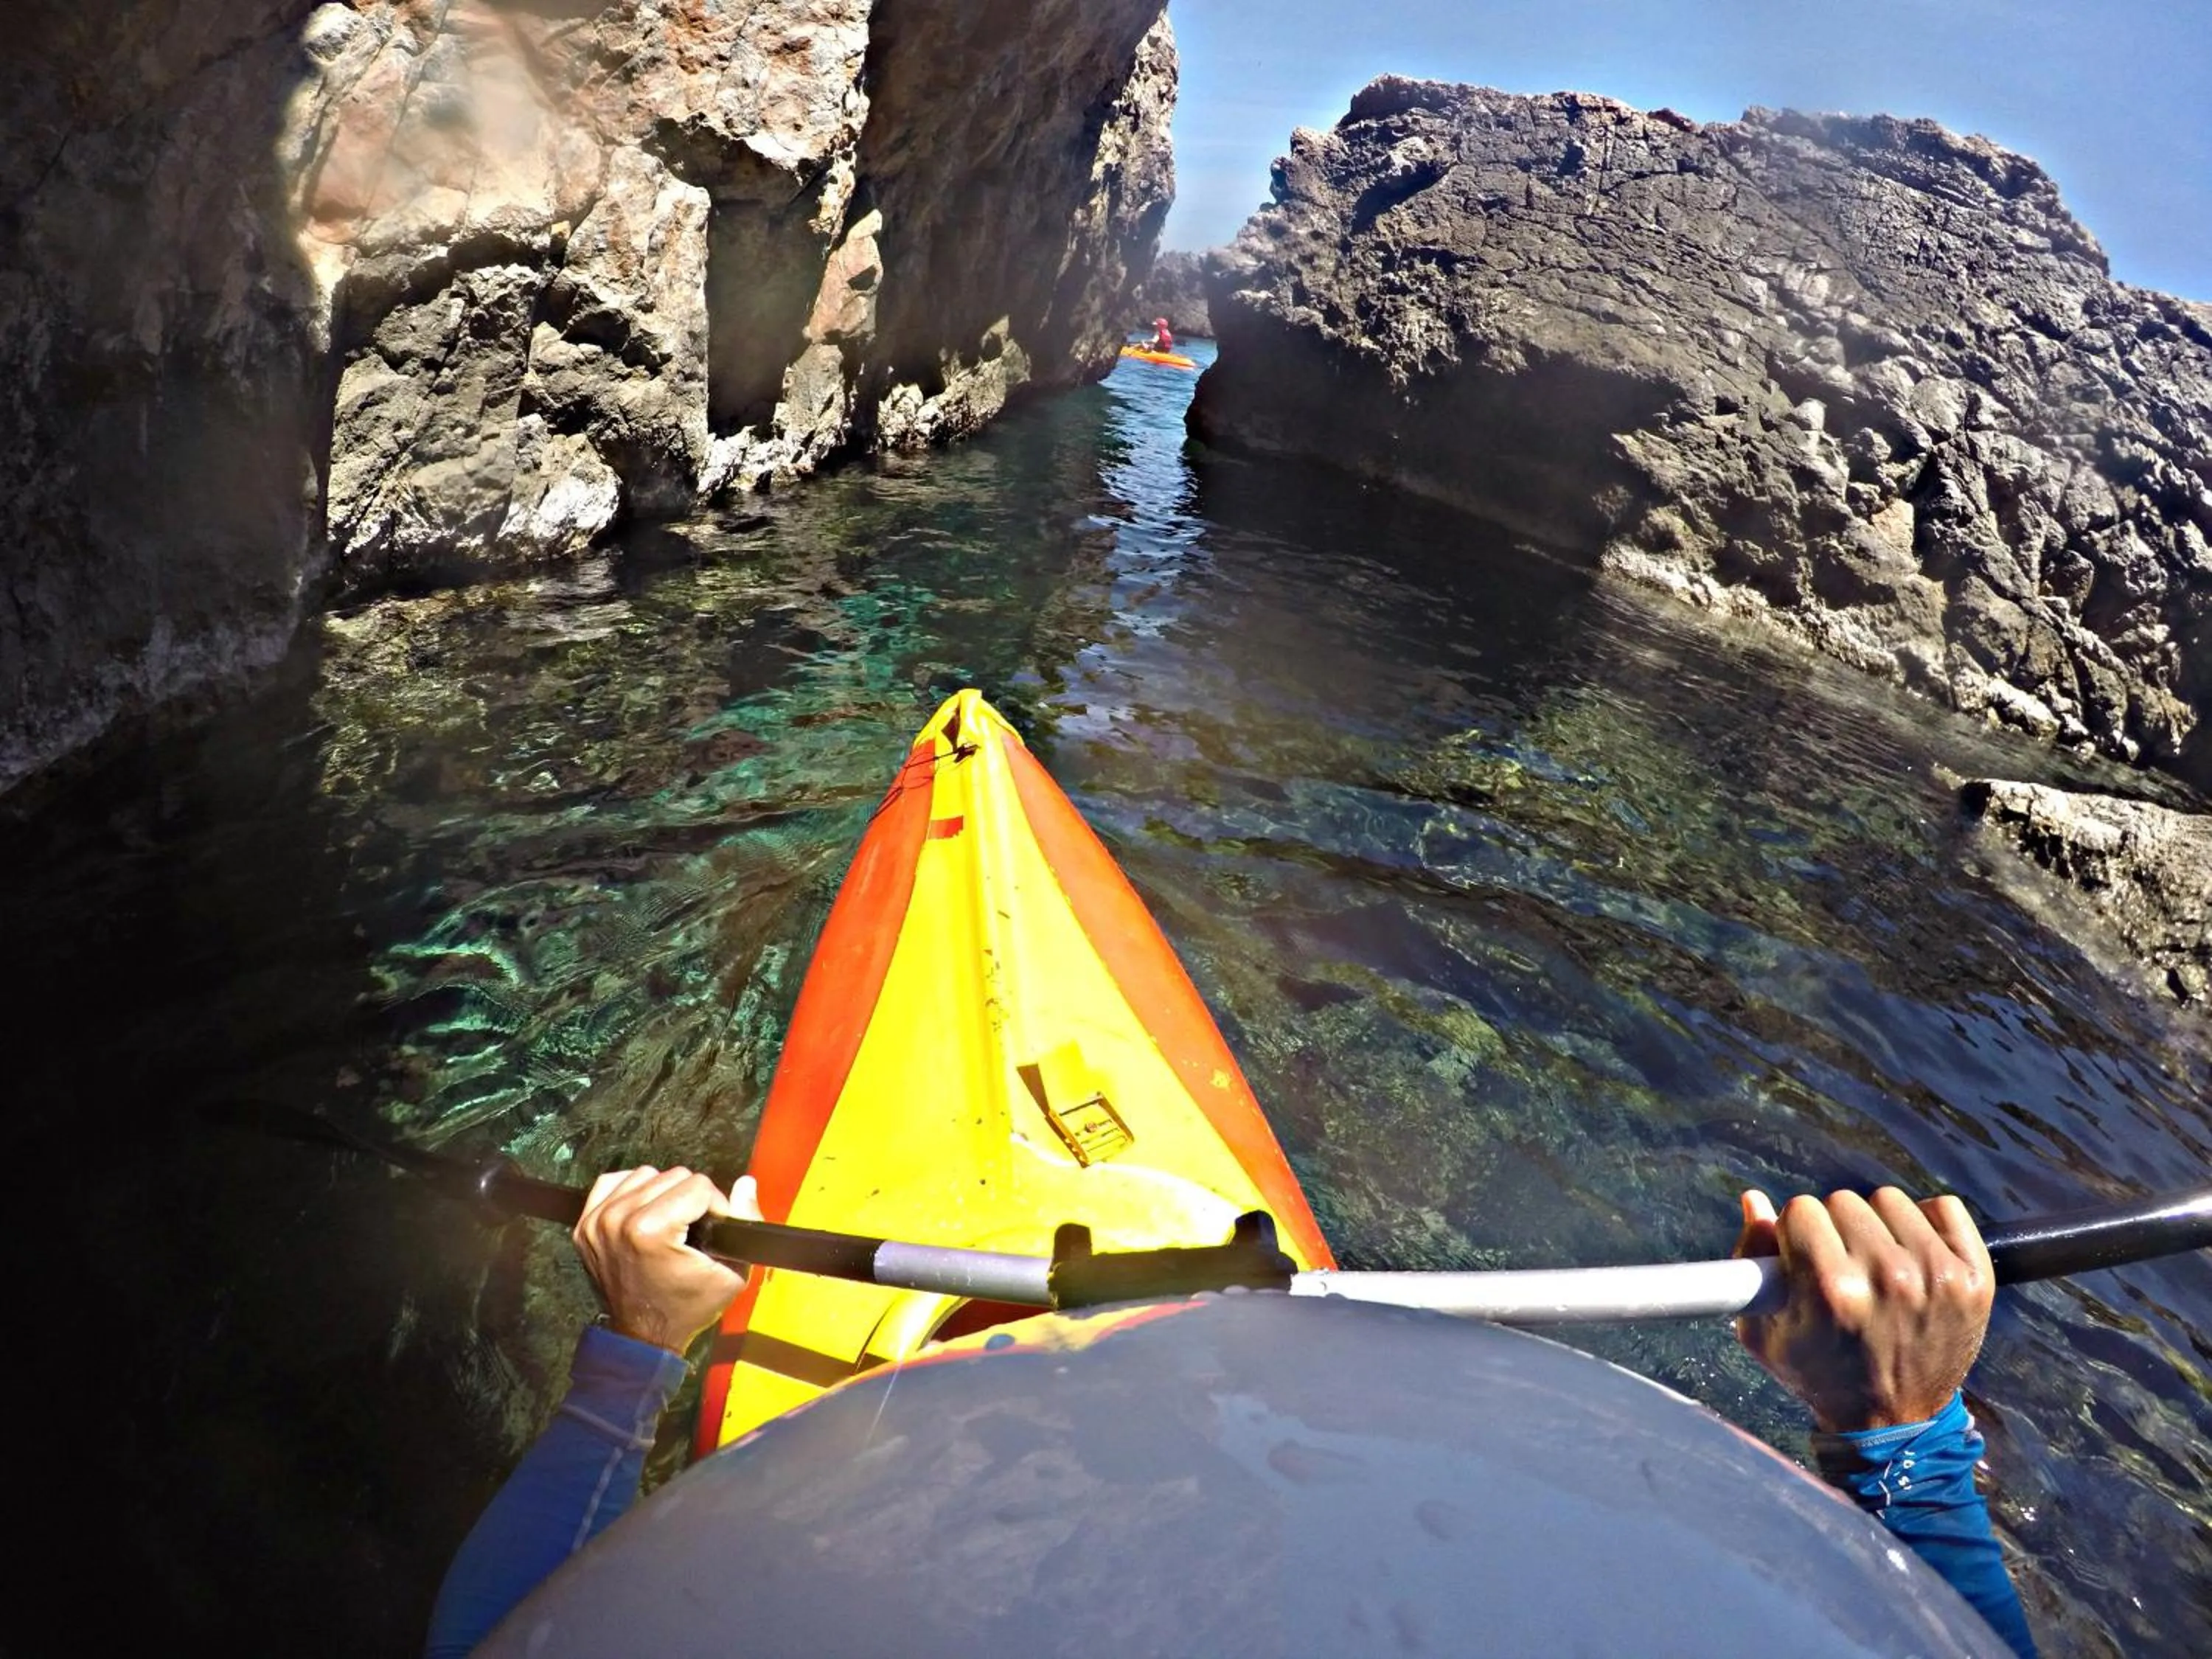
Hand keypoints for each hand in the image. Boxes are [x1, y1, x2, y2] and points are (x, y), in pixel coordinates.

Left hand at [572, 1166, 760, 1354]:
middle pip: (673, 1176)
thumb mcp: (731, 1275)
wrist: (643, 1337)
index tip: (712, 1230)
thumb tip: (745, 1184)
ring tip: (668, 1223)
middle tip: (690, 1231)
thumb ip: (745, 1222)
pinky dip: (632, 1190)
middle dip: (689, 1199)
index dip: (715, 1206)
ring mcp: (597, 1222)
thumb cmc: (687, 1308)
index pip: (699, 1186)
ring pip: (646, 1175)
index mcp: (651, 1231)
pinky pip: (614, 1181)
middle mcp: (618, 1220)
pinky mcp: (585, 1224)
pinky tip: (643, 1211)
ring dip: (662, 1194)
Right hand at [1733, 1186, 1993, 1432]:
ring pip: (1891, 1202)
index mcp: (1831, 1289)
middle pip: (1844, 1201)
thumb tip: (1754, 1200)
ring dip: (1877, 1225)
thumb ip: (1750, 1261)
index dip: (1795, 1232)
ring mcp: (1937, 1276)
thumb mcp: (1764, 1332)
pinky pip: (1946, 1208)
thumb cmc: (1821, 1375)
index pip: (1802, 1208)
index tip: (1802, 1256)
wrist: (1893, 1422)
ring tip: (1876, 1262)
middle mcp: (1888, 1277)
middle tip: (1839, 1264)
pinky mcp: (1974, 1279)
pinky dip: (1928, 1223)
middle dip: (1833, 1228)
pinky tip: (1913, 1253)